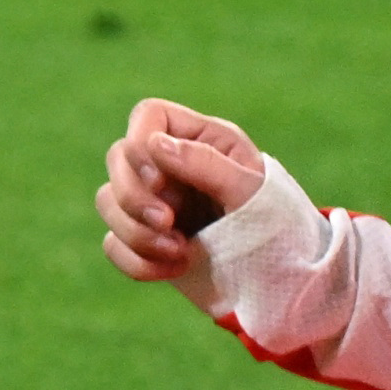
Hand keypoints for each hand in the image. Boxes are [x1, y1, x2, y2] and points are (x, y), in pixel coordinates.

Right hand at [95, 98, 267, 282]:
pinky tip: (175, 268)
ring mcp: (154, 202)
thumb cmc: (275, 221)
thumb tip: (155, 144)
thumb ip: (206, 163)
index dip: (141, 145)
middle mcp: (170, 165)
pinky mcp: (146, 239)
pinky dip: (137, 261)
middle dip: (134, 196)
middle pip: (118, 158)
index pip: (148, 116)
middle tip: (169, 223)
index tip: (161, 182)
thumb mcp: (250, 190)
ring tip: (180, 252)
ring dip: (136, 232)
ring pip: (108, 201)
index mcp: (200, 139)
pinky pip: (113, 244)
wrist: (281, 273)